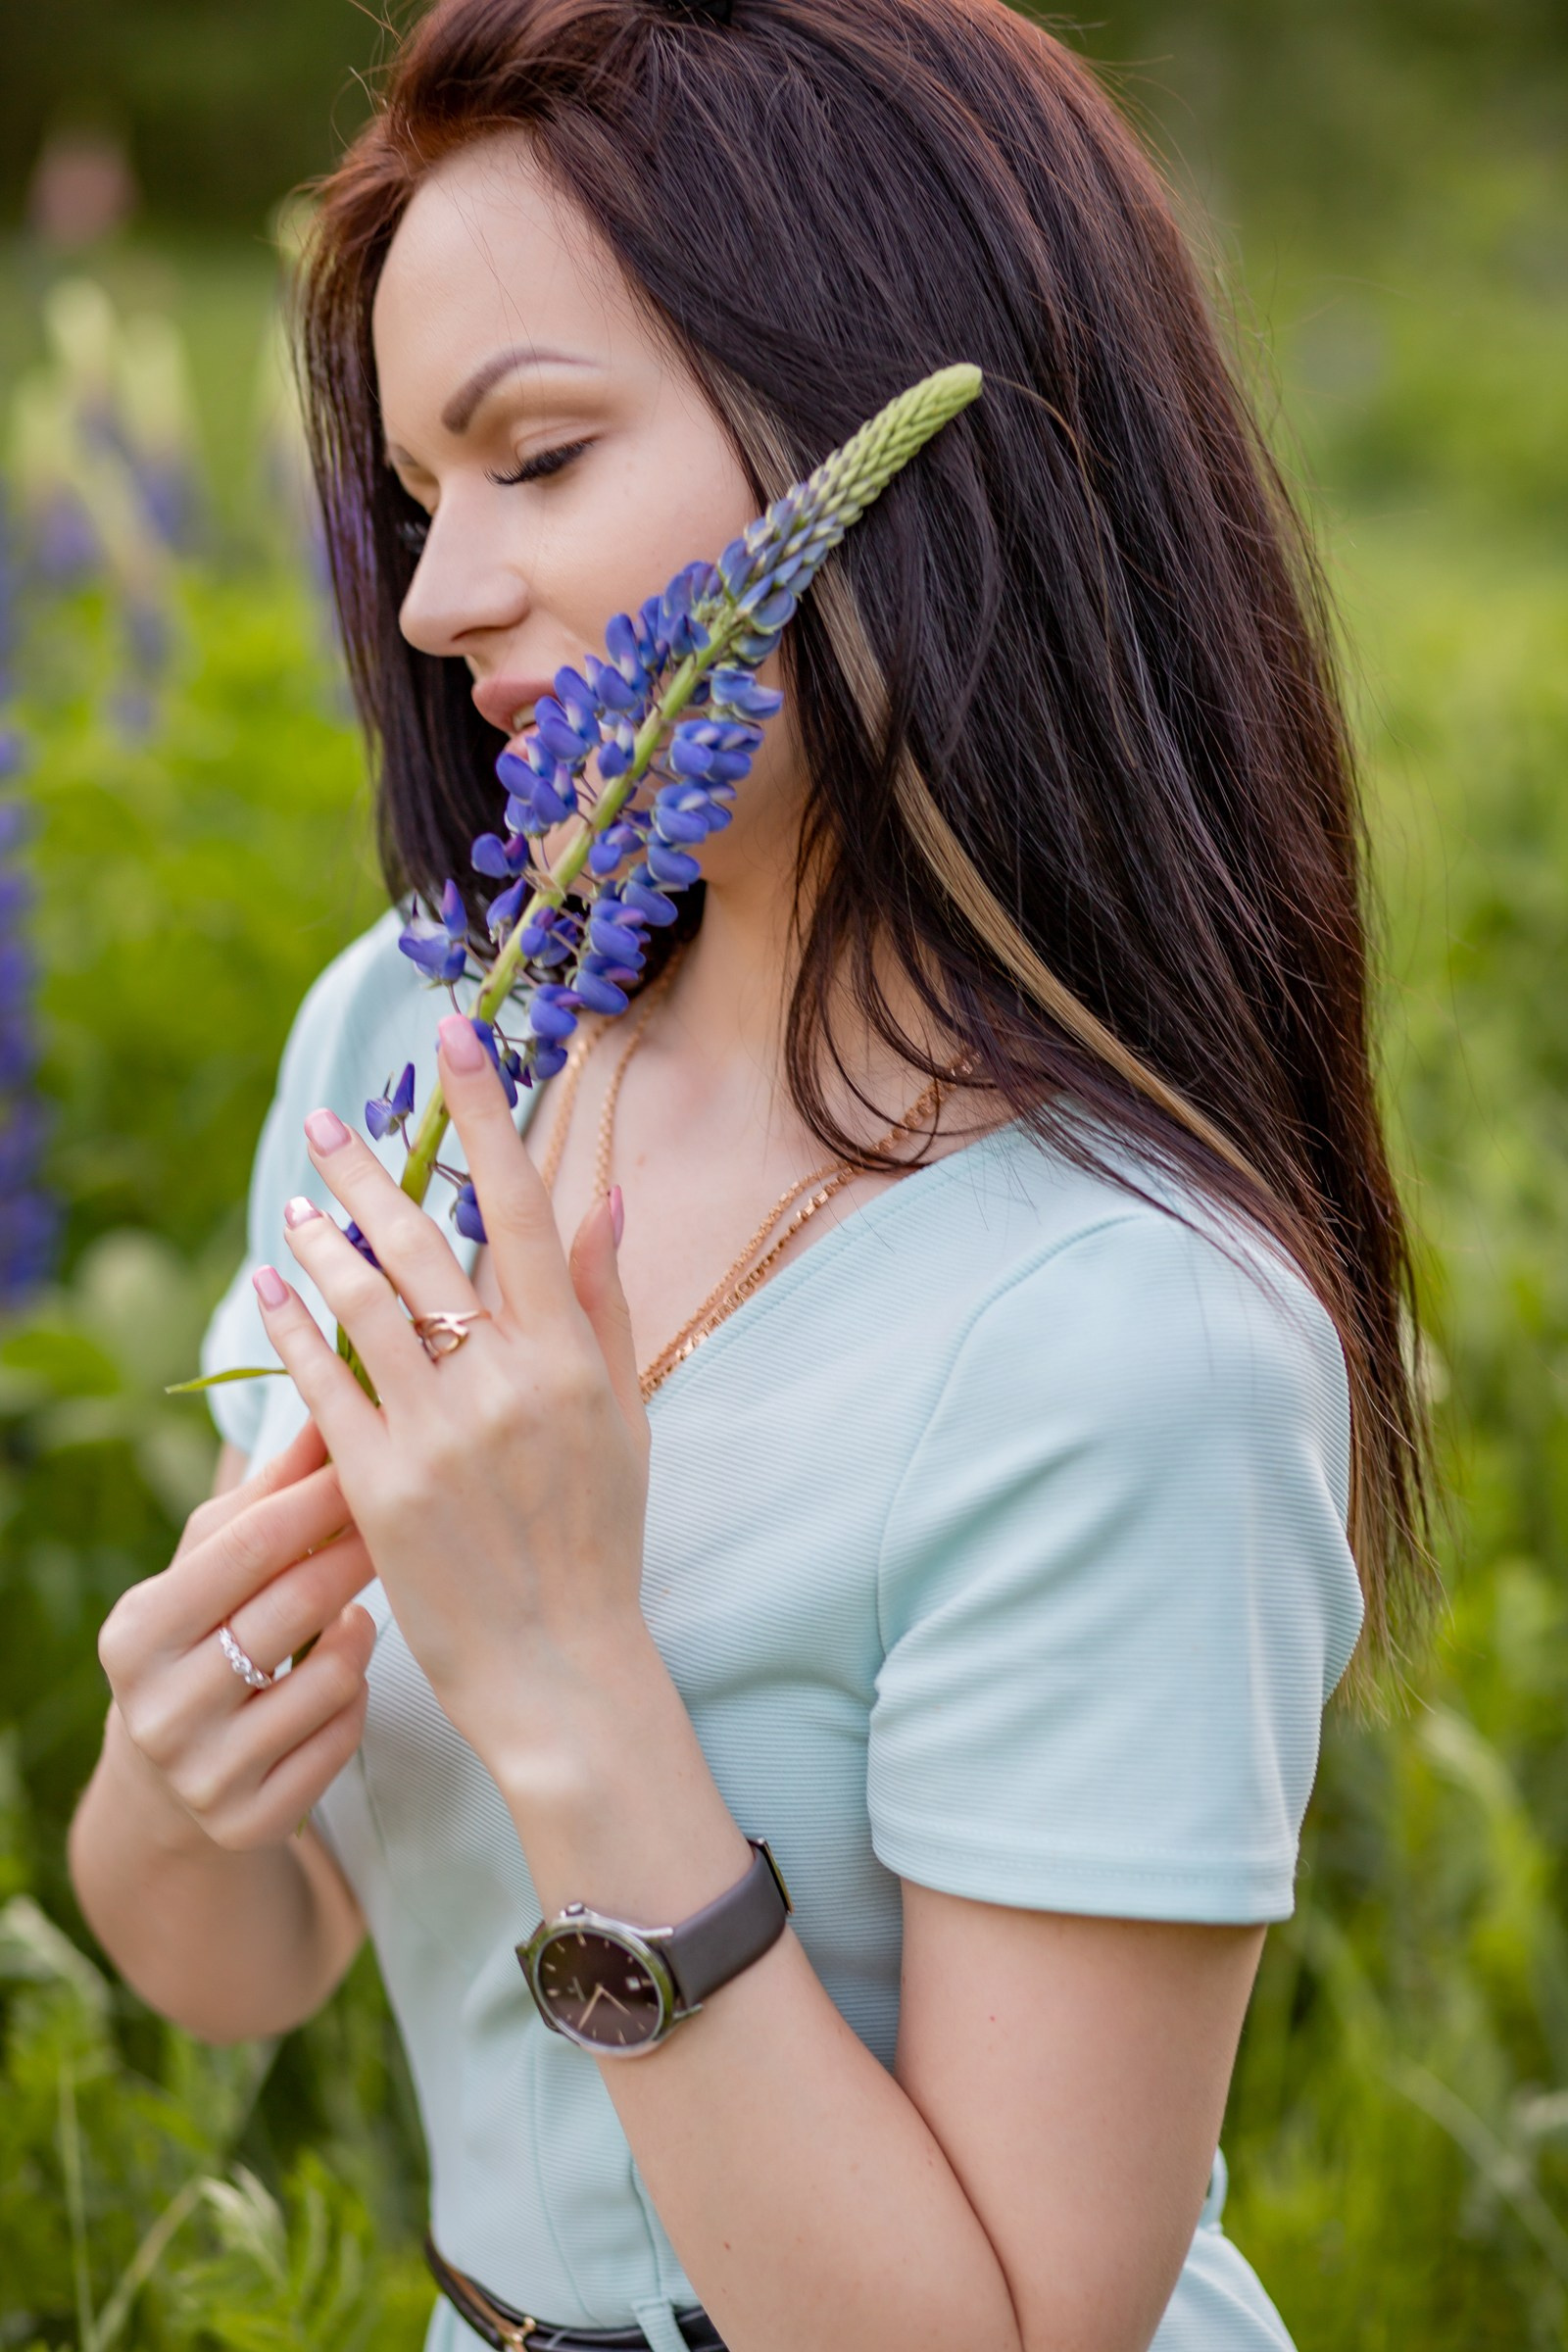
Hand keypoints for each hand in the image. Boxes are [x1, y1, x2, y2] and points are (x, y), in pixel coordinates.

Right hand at [97, 1420, 377, 1849]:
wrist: (170, 1772)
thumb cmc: (207, 1631)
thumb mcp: (215, 1565)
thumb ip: (272, 1491)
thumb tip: (330, 1402)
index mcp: (137, 1631)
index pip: (246, 1548)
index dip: (319, 1498)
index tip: (377, 1455)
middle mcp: (157, 1709)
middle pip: (291, 1609)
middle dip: (357, 1555)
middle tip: (410, 1518)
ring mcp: (201, 1774)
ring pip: (328, 1680)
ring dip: (360, 1636)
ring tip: (359, 1613)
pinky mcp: (247, 1821)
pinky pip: (340, 1740)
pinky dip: (355, 1701)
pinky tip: (344, 1679)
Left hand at [248, 1013, 652, 1769]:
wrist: (562, 1667)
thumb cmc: (600, 1539)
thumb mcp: (624, 1416)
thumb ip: (604, 1304)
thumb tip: (605, 1196)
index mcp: (571, 1358)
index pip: (524, 1207)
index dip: (485, 1113)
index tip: (455, 1035)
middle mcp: (505, 1382)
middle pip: (424, 1244)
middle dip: (367, 1171)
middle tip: (322, 1122)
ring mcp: (437, 1434)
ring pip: (362, 1304)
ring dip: (321, 1239)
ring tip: (295, 1201)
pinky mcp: (377, 1486)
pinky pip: (320, 1384)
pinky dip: (288, 1325)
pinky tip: (267, 1285)